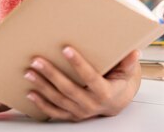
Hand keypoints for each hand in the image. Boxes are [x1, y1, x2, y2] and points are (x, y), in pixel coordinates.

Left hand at [24, 47, 140, 121]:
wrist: (116, 103)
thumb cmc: (118, 83)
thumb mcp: (126, 73)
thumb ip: (128, 63)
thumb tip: (134, 52)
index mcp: (104, 92)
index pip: (90, 77)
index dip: (78, 63)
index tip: (66, 49)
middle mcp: (91, 105)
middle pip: (68, 89)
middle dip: (51, 74)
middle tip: (37, 60)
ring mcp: (80, 112)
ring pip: (58, 100)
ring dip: (42, 86)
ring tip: (29, 72)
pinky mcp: (71, 115)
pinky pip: (54, 112)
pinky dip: (41, 103)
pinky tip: (30, 92)